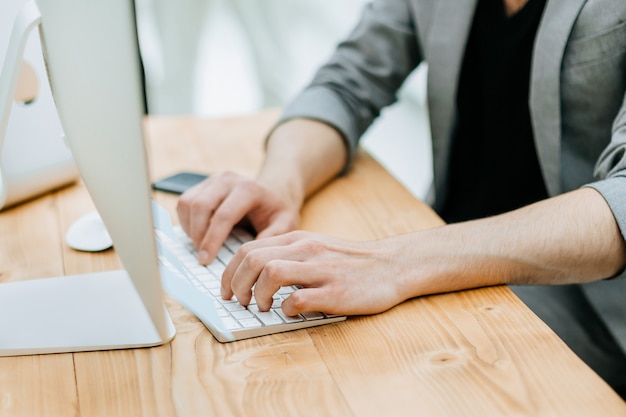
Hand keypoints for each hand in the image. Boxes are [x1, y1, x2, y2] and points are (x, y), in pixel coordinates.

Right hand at [176, 171, 299, 264]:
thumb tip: (251, 255)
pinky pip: (184, 202)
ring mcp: (213, 180)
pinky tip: (199, 235)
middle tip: (202, 257)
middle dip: (197, 235)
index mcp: (248, 189)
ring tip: (201, 246)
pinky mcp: (203, 185)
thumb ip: (273, 237)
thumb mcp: (286, 224)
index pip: (223, 215)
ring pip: (187, 202)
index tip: (205, 260)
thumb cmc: (278, 210)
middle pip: (200, 206)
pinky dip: (186, 221)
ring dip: (190, 228)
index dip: (211, 240)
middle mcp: (228, 180)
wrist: (274, 191)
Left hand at [221, 231, 408, 315]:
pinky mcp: (335, 292)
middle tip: (240, 301)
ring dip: (258, 294)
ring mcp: (321, 270)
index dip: (229, 272)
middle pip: (252, 259)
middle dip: (236, 284)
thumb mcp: (317, 247)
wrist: (393, 264)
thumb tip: (255, 274)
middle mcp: (306, 250)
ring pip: (271, 273)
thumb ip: (289, 255)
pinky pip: (299, 299)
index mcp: (299, 239)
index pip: (248, 249)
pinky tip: (292, 311)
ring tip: (264, 307)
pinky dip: (287, 308)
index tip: (228, 290)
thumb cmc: (353, 261)